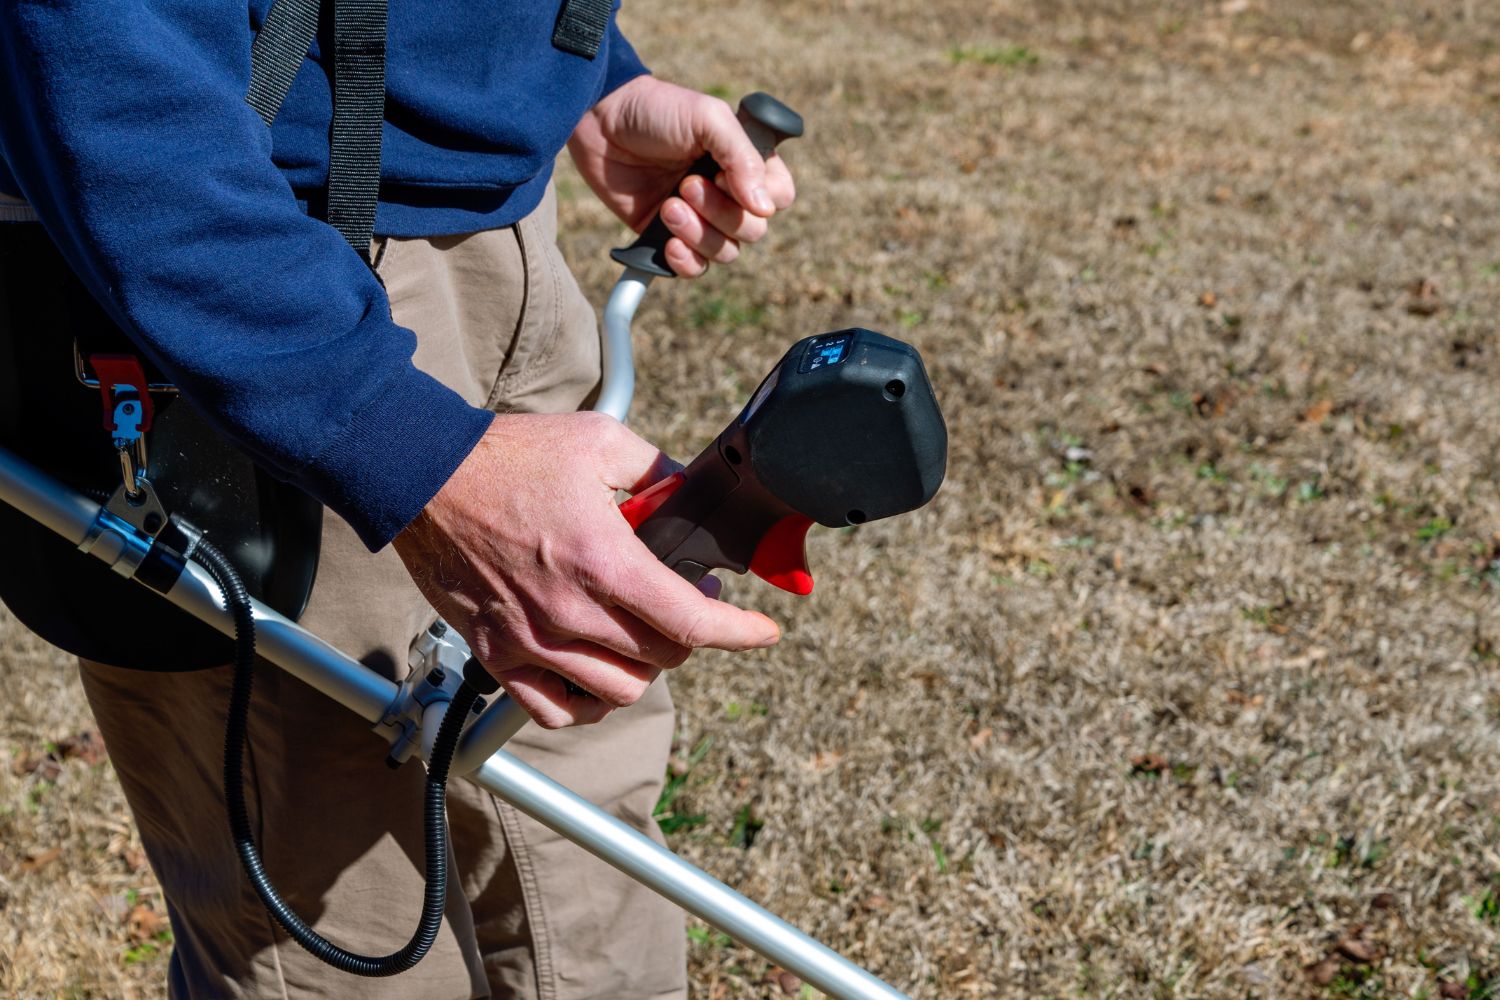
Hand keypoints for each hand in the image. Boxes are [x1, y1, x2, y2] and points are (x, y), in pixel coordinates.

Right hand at [392, 412, 780, 728]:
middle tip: (683, 603)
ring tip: (640, 637)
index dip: (740, 632)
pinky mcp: (497, 654)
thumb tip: (686, 493)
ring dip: (643, 669)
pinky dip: (587, 703)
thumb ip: (655, 470)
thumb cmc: (508, 456)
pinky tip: (595, 675)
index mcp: (604, 560)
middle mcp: (571, 611)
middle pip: (661, 658)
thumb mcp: (599, 442)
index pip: (691, 622)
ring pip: (617, 691)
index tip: (763, 631)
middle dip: (688, 635)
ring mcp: (531, 640)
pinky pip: (555, 710)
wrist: (423, 477)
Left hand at [568, 75, 796, 276]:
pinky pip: (695, 269)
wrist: (600, 120)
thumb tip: (765, 208)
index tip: (722, 175)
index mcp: (746, 163)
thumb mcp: (707, 117)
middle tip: (686, 184)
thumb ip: (742, 157)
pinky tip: (669, 243)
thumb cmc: (657, 109)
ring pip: (726, 253)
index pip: (779, 197)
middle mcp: (729, 194)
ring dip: (700, 234)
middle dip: (720, 212)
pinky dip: (686, 262)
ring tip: (669, 205)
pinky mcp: (668, 237)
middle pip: (753, 230)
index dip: (759, 196)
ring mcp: (700, 218)